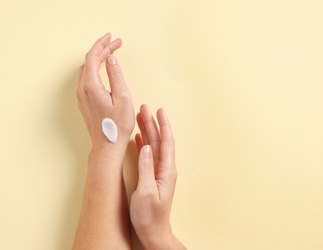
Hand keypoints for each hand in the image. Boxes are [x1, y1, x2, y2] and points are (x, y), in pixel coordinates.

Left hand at [76, 33, 134, 150]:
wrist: (107, 145)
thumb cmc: (117, 125)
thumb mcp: (123, 98)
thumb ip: (116, 76)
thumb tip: (111, 59)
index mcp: (91, 86)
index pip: (93, 57)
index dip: (102, 44)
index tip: (112, 37)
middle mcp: (82, 89)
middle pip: (89, 61)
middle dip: (103, 49)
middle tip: (116, 43)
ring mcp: (81, 96)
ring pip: (87, 69)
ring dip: (98, 59)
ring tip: (112, 53)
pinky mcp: (84, 102)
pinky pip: (87, 78)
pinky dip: (96, 69)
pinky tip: (104, 70)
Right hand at [130, 105, 184, 249]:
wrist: (153, 231)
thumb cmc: (150, 216)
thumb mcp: (146, 192)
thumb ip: (146, 168)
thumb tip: (145, 147)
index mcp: (166, 170)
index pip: (167, 142)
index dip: (163, 125)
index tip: (159, 110)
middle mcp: (165, 168)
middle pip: (160, 140)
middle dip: (153, 123)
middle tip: (144, 107)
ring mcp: (158, 172)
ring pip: (154, 145)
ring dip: (147, 131)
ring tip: (140, 117)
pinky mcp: (152, 176)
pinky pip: (148, 155)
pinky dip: (143, 143)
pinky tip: (138, 138)